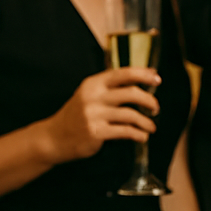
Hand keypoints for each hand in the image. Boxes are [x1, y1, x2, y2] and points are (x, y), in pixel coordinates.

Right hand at [41, 69, 159, 163]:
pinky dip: (138, 135)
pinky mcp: (96, 132)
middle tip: (156, 108)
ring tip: (151, 127)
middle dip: (149, 100)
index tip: (157, 78)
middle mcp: (93, 96)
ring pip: (131, 115)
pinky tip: (142, 137)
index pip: (122, 73)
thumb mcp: (89, 96)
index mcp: (93, 84)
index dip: (142, 74)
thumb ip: (109, 90)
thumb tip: (139, 84)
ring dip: (146, 122)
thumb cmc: (77, 116)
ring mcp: (94, 114)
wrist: (54, 137)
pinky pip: (125, 132)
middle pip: (131, 93)